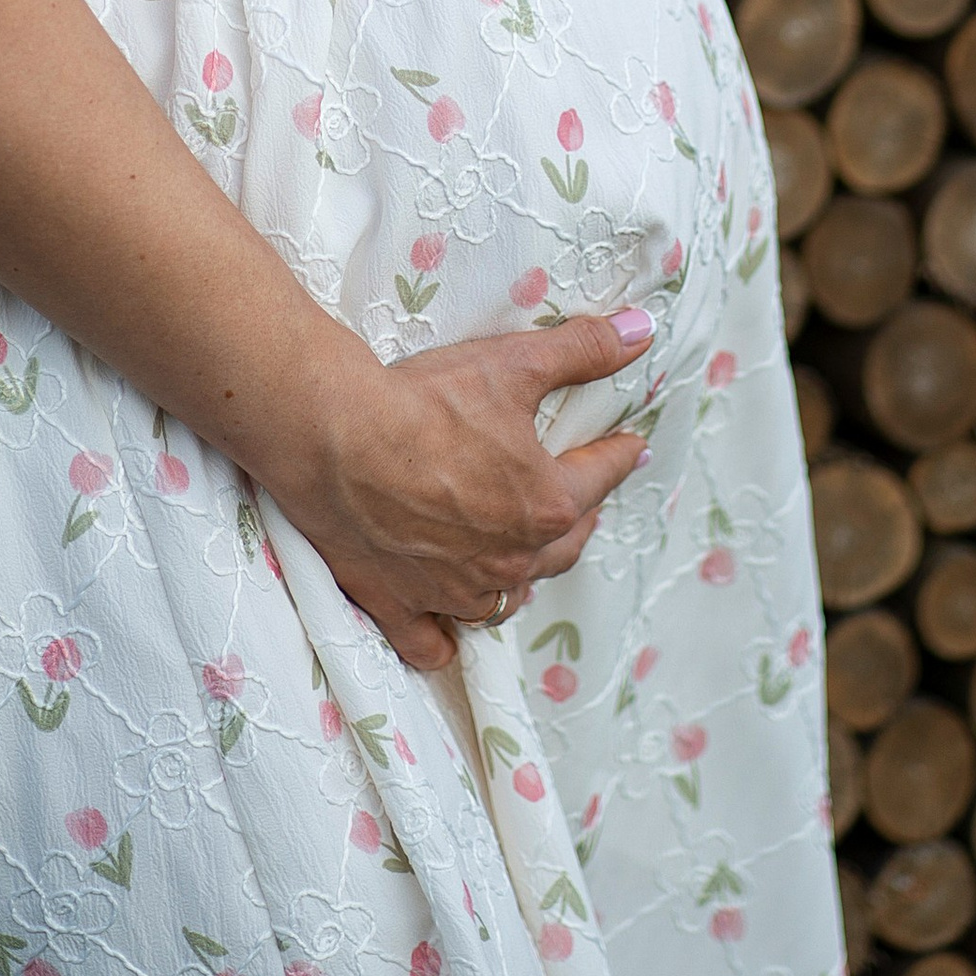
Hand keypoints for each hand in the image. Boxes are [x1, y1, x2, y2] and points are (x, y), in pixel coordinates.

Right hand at [256, 313, 653, 672]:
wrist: (332, 437)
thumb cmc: (424, 402)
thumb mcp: (512, 364)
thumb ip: (582, 351)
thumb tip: (642, 333)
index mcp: (544, 506)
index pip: (599, 477)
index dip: (618, 456)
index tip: (630, 446)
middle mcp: (508, 561)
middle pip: (562, 547)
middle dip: (579, 520)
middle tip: (584, 500)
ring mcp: (454, 592)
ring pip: (503, 599)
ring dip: (519, 578)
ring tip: (522, 558)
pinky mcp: (399, 604)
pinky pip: (434, 642)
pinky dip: (445, 636)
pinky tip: (449, 628)